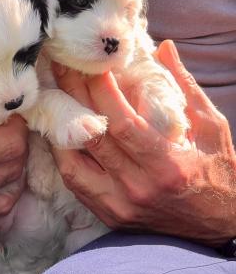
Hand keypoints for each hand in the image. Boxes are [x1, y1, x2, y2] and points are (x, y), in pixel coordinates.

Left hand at [52, 40, 235, 245]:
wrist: (218, 226)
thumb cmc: (219, 173)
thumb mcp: (212, 128)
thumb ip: (186, 88)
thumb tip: (164, 47)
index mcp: (167, 165)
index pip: (122, 123)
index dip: (101, 91)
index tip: (90, 64)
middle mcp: (139, 187)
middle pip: (94, 137)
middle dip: (73, 97)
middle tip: (61, 68)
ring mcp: (121, 205)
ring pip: (73, 164)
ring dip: (60, 129)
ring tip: (55, 97)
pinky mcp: (110, 215)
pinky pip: (76, 183)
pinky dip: (65, 156)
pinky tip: (63, 133)